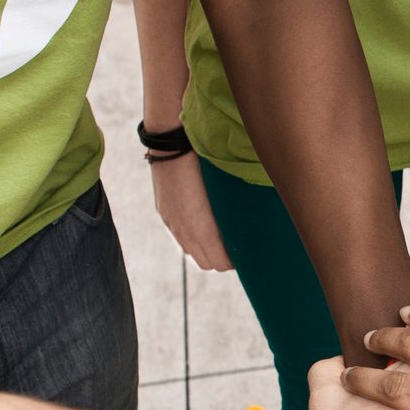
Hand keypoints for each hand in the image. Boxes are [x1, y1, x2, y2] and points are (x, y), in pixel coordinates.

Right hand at [148, 151, 231, 270]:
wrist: (172, 146)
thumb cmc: (205, 165)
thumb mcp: (223, 192)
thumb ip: (229, 217)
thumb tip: (243, 231)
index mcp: (203, 229)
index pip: (221, 264)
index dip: (235, 261)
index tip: (245, 251)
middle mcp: (185, 231)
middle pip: (208, 264)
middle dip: (222, 259)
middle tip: (236, 246)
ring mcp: (172, 224)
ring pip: (192, 253)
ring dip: (206, 251)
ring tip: (220, 238)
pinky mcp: (164, 215)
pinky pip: (181, 240)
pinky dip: (193, 240)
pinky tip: (202, 225)